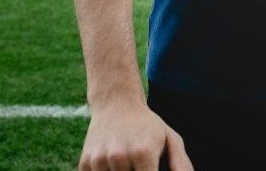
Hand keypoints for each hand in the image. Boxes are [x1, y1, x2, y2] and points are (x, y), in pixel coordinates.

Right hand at [78, 100, 192, 170]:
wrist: (115, 102)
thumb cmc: (147, 126)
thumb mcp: (170, 139)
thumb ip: (181, 165)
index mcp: (143, 153)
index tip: (150, 170)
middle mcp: (119, 157)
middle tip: (139, 164)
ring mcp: (99, 160)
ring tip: (127, 162)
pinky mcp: (85, 163)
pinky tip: (112, 164)